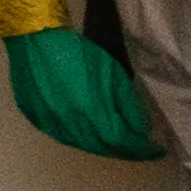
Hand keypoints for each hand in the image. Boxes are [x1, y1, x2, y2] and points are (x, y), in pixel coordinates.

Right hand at [0, 23, 164, 159]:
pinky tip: (91, 135)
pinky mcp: (34, 117)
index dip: (140, 149)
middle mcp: (68, 122)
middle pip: (101, 147)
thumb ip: (128, 105)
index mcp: (90, 109)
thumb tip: (140, 130)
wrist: (36, 39)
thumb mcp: (114, 74)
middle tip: (139, 149)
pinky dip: (80, 139)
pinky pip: (61, 136)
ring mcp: (48, 121)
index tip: (156, 150)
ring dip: (103, 147)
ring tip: (119, 145)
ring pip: (80, 144)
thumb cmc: (80, 53)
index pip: (121, 140)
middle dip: (124, 151)